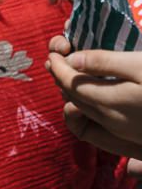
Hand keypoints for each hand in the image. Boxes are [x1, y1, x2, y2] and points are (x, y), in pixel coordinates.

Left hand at [50, 35, 141, 155]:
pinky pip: (97, 128)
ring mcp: (122, 134)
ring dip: (71, 93)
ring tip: (73, 71)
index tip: (56, 47)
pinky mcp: (132, 140)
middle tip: (59, 54)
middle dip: (60, 77)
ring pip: (82, 115)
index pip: (69, 83)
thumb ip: (105, 63)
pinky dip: (86, 109)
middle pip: (71, 100)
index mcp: (111, 103)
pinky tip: (95, 93)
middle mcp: (111, 123)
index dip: (58, 64)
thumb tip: (71, 61)